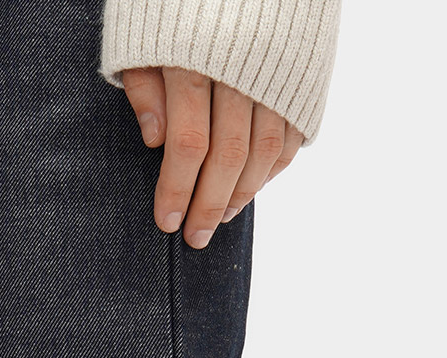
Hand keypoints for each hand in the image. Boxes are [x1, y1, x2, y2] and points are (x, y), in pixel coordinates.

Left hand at [120, 67, 301, 247]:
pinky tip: (254, 185)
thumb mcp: (143, 30)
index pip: (188, 144)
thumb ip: (145, 83)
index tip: (167, 222)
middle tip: (194, 237)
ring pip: (265, 151)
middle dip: (208, 205)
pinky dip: (275, 167)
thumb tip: (156, 142)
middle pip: (228, 156)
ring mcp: (276, 72)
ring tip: (221, 216)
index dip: (177, 190)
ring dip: (243, 193)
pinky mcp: (303, 73)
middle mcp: (240, 68)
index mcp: (194, 58)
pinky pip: (293, 133)